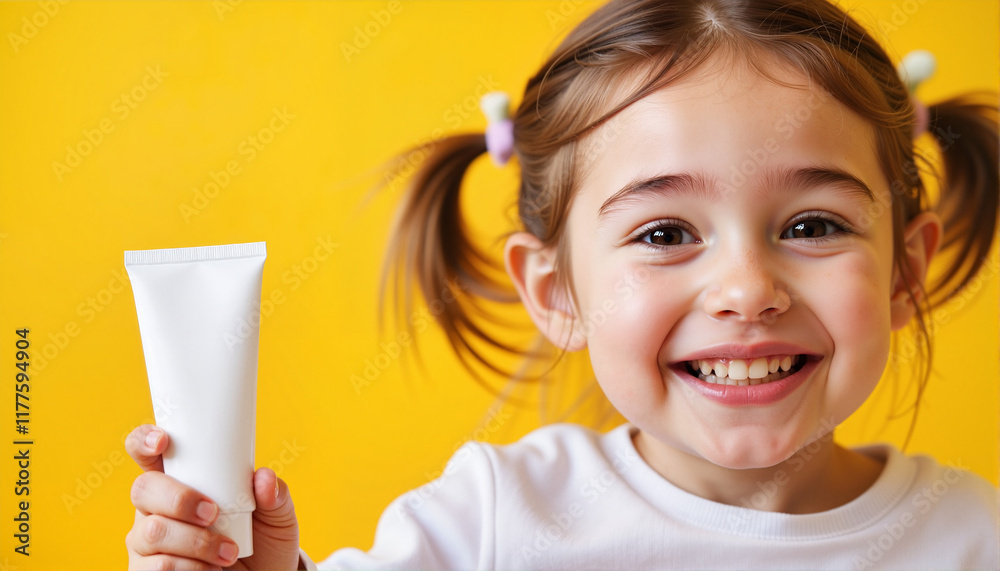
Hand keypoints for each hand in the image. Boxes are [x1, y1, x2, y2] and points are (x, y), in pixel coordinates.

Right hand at [125, 424, 300, 569]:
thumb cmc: (261, 540)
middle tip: (213, 513)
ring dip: (196, 542)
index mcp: (182, 480)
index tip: (163, 440)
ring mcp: (147, 541)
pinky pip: (157, 567)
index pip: (148, 452)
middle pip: (143, 489)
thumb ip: (275, 495)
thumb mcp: (277, 515)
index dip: (145, 440)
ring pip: (153, 531)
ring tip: (227, 552)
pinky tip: (210, 569)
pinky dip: (191, 568)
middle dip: (179, 499)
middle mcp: (156, 508)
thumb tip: (264, 479)